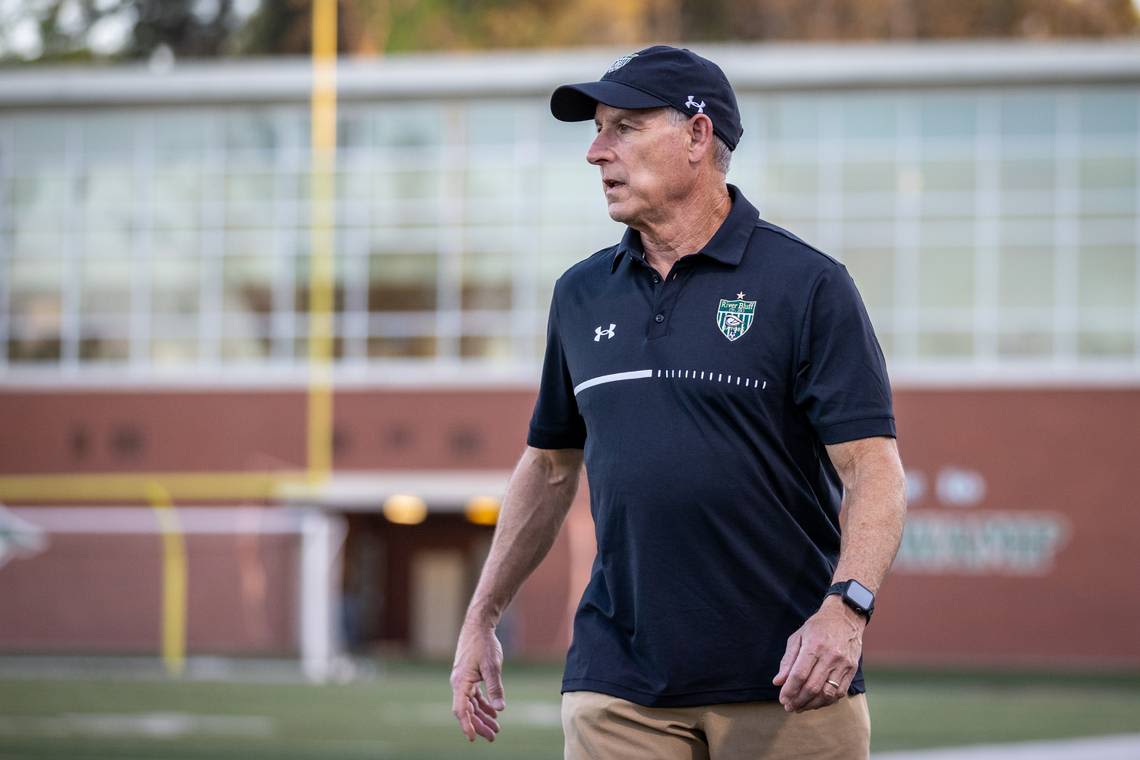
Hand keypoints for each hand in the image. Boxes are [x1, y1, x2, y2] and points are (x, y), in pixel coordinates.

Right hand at [450, 621, 505, 742]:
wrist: (479, 626)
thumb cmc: (484, 644)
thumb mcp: (492, 666)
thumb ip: (495, 688)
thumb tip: (500, 709)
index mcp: (460, 682)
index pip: (461, 710)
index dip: (467, 725)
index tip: (474, 738)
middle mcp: (459, 684)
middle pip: (467, 711)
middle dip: (479, 725)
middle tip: (493, 737)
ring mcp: (463, 681)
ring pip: (471, 705)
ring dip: (482, 717)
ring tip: (495, 729)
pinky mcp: (469, 677)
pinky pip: (474, 697)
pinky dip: (483, 706)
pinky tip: (493, 713)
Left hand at [772, 596, 864, 711]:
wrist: (845, 617)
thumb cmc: (817, 627)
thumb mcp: (798, 637)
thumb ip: (788, 661)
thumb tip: (778, 682)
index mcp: (814, 645)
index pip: (800, 674)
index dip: (790, 690)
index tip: (782, 699)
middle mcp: (831, 656)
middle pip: (813, 686)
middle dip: (798, 700)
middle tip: (789, 707)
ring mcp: (844, 664)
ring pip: (827, 693)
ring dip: (812, 704)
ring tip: (800, 707)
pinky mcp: (852, 670)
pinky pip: (839, 692)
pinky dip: (826, 701)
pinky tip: (816, 702)